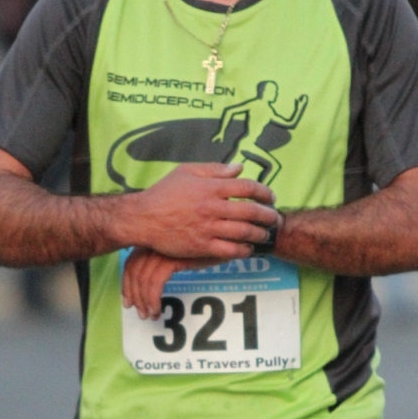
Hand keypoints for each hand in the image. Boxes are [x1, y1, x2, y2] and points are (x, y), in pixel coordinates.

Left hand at [122, 248, 221, 319]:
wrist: (224, 233)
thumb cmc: (205, 243)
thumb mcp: (181, 250)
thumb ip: (166, 259)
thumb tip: (153, 279)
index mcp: (152, 240)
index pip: (131, 263)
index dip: (127, 283)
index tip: (129, 300)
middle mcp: (154, 243)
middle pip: (133, 271)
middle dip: (133, 294)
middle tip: (138, 311)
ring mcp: (162, 250)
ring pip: (142, 279)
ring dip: (143, 301)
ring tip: (150, 315)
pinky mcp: (173, 259)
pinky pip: (155, 283)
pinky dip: (153, 299)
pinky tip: (157, 309)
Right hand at [125, 163, 277, 259]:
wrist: (143, 218)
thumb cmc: (163, 193)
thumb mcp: (186, 172)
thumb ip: (214, 169)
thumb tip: (238, 168)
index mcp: (211, 187)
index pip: (248, 188)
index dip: (264, 192)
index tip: (270, 197)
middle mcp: (212, 207)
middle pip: (251, 211)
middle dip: (268, 216)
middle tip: (275, 219)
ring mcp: (208, 228)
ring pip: (244, 232)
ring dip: (259, 234)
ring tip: (265, 235)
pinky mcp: (201, 246)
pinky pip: (229, 250)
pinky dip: (243, 250)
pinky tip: (247, 249)